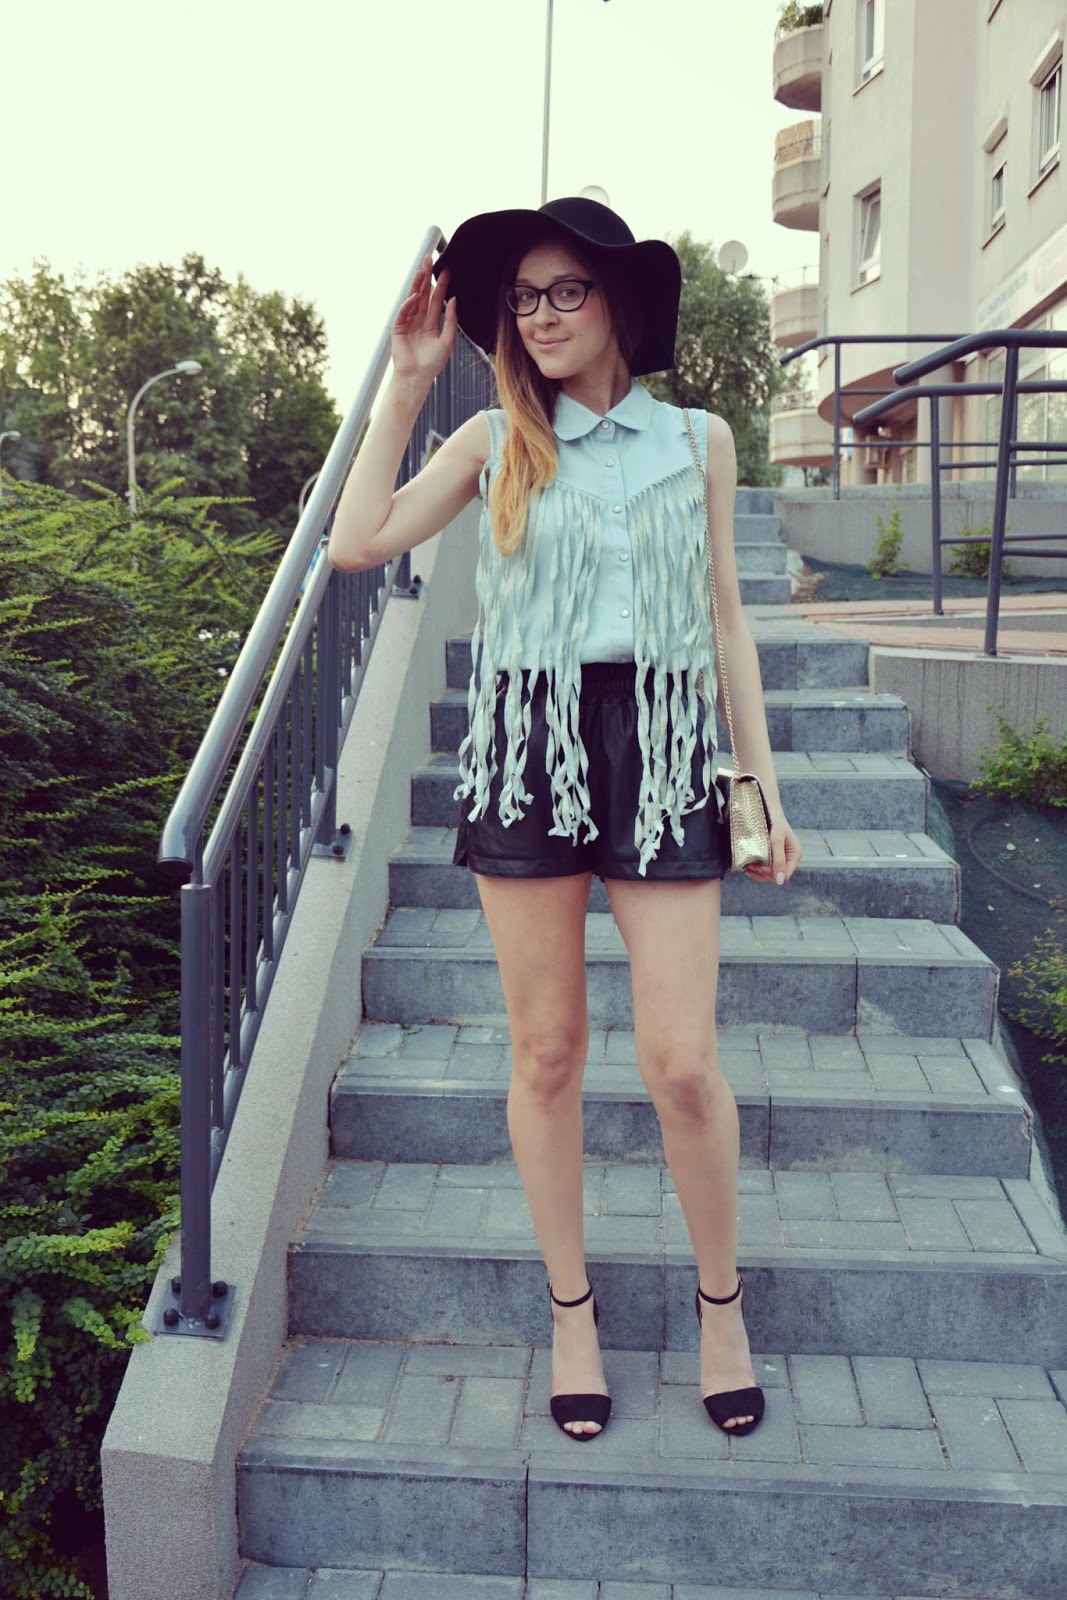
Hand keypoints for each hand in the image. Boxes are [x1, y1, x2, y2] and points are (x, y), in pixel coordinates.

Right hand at [391, 254, 457, 383]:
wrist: (417, 377)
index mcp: (431, 323)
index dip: (441, 284)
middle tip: (430, 259)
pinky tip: (414, 296)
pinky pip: (403, 312)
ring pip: (413, 299)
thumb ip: (451, 320)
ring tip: (422, 269)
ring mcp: (408, 322)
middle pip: (423, 294)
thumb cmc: (432, 363)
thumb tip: (454, 299)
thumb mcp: (448, 340)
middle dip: (427, 277)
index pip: (437, 299)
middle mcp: (419, 320)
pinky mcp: (398, 328)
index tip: (446, 270)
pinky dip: (408, 304)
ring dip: (417, 284)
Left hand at [742, 811, 802, 887]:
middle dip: (762, 873)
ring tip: (747, 866)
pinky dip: (755, 869)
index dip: (772, 875)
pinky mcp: (770, 856)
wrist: (766, 806)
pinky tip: (747, 865)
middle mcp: (788, 858)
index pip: (785, 875)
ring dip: (757, 873)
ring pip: (768, 875)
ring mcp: (779, 858)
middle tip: (749, 865)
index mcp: (795, 855)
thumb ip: (779, 860)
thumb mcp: (776, 840)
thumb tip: (781, 881)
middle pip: (776, 877)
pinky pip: (764, 869)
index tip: (759, 867)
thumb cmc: (774, 820)